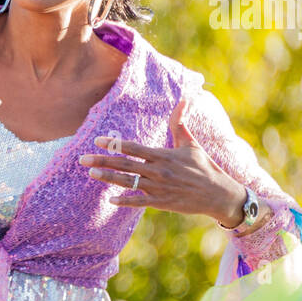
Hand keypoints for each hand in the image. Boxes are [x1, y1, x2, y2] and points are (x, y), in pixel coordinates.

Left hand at [76, 97, 245, 220]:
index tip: (97, 141)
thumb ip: (180, 123)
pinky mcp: (161, 202)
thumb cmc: (204, 166)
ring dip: (108, 177)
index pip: (133, 148)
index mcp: (163, 155)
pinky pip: (139, 202)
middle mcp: (158, 171)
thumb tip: (184, 98)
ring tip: (91, 173)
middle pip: (125, 164)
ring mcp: (158, 188)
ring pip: (128, 182)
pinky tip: (110, 200)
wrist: (219, 194)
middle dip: (102, 160)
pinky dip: (125, 201)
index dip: (114, 144)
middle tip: (82, 159)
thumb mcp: (191, 143)